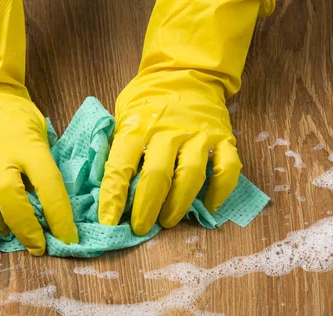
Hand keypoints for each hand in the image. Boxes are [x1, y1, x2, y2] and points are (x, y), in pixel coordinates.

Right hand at [0, 93, 77, 254]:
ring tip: (3, 225)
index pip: (49, 186)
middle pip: (11, 201)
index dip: (60, 217)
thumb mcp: (39, 136)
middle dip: (26, 230)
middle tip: (36, 246)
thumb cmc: (15, 118)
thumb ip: (42, 167)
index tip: (67, 240)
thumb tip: (49, 208)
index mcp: (28, 148)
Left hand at [98, 0, 273, 235]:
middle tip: (140, 228)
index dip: (113, 196)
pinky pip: (227, 169)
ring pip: (191, 176)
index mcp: (139, 125)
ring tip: (168, 221)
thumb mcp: (124, 113)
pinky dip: (220, 191)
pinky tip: (208, 206)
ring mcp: (199, 134)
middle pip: (157, 176)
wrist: (187, 70)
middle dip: (147, 208)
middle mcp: (169, 131)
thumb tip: (105, 185)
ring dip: (179, 205)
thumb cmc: (149, 99)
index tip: (108, 221)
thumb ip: (118, 143)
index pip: (121, 164)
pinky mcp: (223, 138)